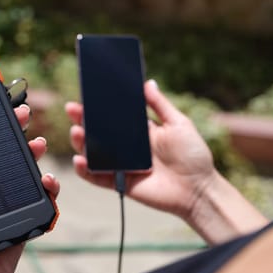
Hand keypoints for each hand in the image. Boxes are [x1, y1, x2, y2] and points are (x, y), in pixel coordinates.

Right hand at [66, 79, 213, 217]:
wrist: (199, 189)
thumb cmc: (193, 156)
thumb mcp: (179, 124)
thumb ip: (160, 105)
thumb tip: (147, 82)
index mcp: (139, 131)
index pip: (114, 116)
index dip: (99, 106)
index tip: (87, 93)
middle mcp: (127, 147)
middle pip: (98, 132)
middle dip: (83, 120)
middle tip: (73, 109)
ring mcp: (121, 165)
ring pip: (93, 153)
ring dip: (81, 142)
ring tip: (77, 132)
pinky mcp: (119, 183)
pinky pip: (97, 177)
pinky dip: (85, 170)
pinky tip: (80, 160)